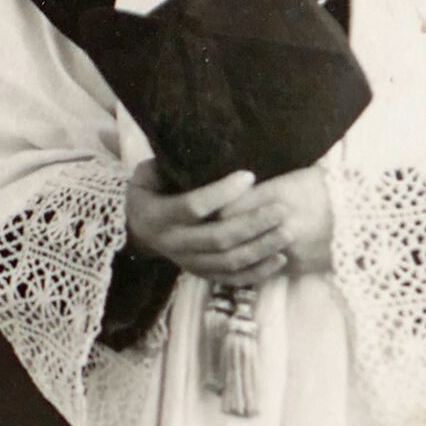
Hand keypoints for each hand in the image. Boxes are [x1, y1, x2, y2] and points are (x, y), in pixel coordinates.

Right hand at [124, 163, 331, 284]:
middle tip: (280, 210)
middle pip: (218, 238)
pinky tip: (280, 259)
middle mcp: (173, 243)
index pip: (193, 206)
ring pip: (229, 261)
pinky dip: (258, 272)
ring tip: (287, 232)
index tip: (250, 176)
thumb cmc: (150, 192)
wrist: (138, 231)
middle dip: (252, 224)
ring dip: (261, 248)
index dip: (222, 193)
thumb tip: (201, 146)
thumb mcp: (148, 174)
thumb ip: (170, 164)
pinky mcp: (202, 275)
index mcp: (158, 216)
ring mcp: (189, 263)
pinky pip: (232, 279)